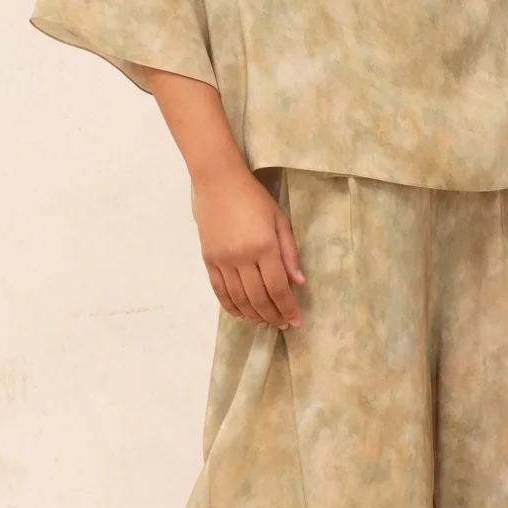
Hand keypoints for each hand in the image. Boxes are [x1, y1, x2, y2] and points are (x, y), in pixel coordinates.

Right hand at [191, 165, 304, 327]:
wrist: (218, 182)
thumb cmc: (254, 198)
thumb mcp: (280, 220)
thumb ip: (289, 253)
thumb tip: (298, 283)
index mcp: (264, 246)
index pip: (278, 288)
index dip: (288, 308)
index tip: (296, 321)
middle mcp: (242, 257)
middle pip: (259, 298)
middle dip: (273, 316)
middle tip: (283, 324)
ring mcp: (223, 261)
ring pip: (239, 299)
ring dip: (254, 315)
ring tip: (265, 322)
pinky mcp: (208, 260)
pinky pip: (220, 291)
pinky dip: (231, 307)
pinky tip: (242, 314)